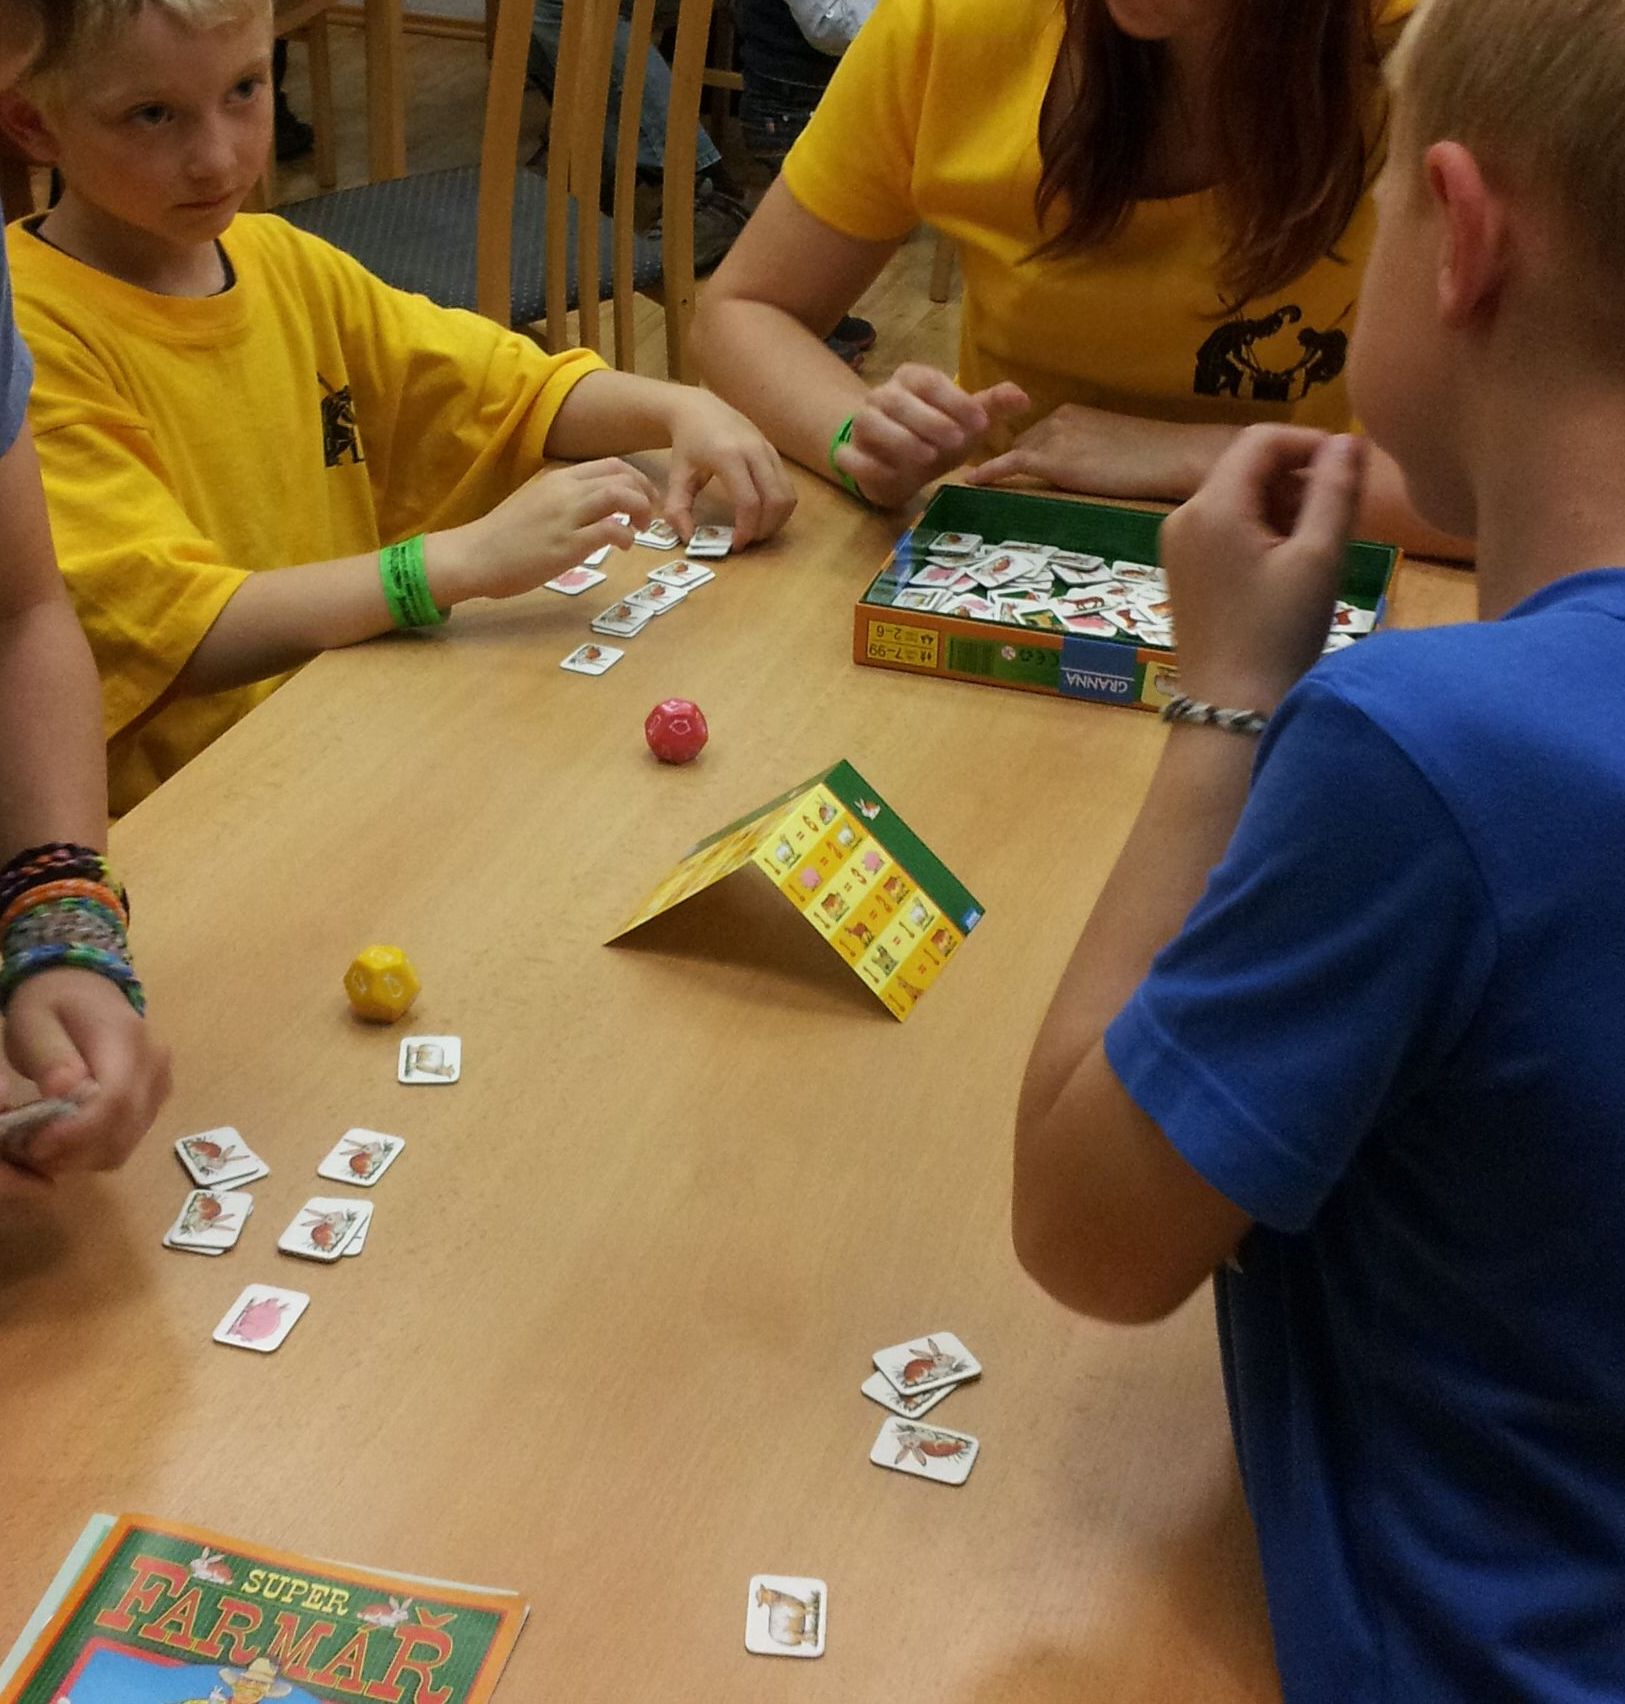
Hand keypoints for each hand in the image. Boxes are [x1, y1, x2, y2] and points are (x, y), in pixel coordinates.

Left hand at [1, 966, 171, 1188]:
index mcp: (125, 1039)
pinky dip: (98, 1148)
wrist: (86, 986)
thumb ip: (51, 1057)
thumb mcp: (35, 1021)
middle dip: (77, 1151)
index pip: (115, 1099)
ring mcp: (161, 1081)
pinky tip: (71, 1135)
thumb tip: (65, 1093)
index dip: (79, 1131)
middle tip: (32, 1149)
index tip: (37, 1145)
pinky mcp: (157, 1096)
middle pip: (126, 1127)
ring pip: (129, 1140)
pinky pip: (131, 1137)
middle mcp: (154, 1063)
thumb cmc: (54, 1002)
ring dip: (85, 1154)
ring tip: (48, 1141)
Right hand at [430, 458, 659, 601]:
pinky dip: (626, 536)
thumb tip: (591, 510)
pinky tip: (624, 546)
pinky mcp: (567, 544)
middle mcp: (564, 490)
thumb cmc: (502, 536)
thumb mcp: (535, 503)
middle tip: (647, 515)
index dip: (636, 479)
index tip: (643, 497)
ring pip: (620, 496)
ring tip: (639, 529)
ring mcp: (566, 516)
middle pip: (621, 476)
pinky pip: (611, 530)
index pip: (610, 465)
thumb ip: (563, 500)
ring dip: (639, 511)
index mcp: (558, 477)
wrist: (474, 555)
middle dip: (645, 493)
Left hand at [663, 391, 796, 547]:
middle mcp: (754, 450)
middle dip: (765, 528)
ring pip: (787, 495)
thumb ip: (677, 508)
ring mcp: (768, 449)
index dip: (746, 529)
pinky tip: (764, 515)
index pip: (749, 501)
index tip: (736, 544)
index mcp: (728, 455)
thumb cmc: (687, 444)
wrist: (699, 409)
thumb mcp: (677, 476)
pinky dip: (780, 507)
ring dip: (777, 520)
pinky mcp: (774, 452)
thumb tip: (687, 538)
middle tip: (749, 541)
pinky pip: (788, 486)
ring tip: (758, 531)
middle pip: (775, 500)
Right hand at [835, 365, 1028, 509]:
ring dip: (901, 440)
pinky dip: (871, 466)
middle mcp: (882, 396)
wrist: (900, 464)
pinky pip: (852, 457)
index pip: (930, 381)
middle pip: (898, 400)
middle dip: (930, 420)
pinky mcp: (849, 454)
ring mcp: (861, 424)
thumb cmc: (936, 435)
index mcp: (912, 380)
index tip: (981, 424)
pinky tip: (897, 475)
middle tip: (957, 441)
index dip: (955, 401)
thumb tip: (1024, 398)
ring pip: (871, 424)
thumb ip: (991, 407)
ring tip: (928, 457)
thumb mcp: (966, 421)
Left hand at [966, 404, 1231, 500]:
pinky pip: (1011, 463)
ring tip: (973, 484)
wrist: (1171, 455)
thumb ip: (1088, 450)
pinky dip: (989, 471)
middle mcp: (1059, 418)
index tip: (1003, 465)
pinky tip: (971, 481)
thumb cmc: (1154, 455)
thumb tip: (1079, 468)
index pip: (1036, 434)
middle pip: (1021, 444)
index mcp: (1073, 412)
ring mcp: (1055, 437)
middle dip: (1005, 461)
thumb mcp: (1113, 445)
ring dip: (996, 468)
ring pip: (1015, 454)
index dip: (1020, 452)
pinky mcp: (1055, 460)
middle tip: (981, 478)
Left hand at [1157, 427, 1367, 713]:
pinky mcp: (1184, 569)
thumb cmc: (1278, 633)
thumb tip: (1348, 439)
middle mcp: (1184, 515)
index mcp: (1213, 505)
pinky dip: (1261, 530)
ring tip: (1317, 549)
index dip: (1310, 443)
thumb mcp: (1318, 558)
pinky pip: (1226, 527)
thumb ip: (1335, 490)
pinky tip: (1288, 567)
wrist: (1229, 707)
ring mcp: (1178, 544)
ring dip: (1283, 507)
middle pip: (1249, 467)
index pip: (1262, 439)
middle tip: (1339, 519)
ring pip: (1239, 497)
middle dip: (1298, 480)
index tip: (1350, 470)